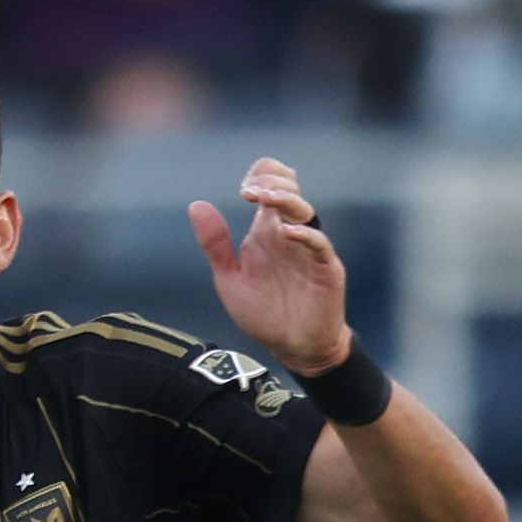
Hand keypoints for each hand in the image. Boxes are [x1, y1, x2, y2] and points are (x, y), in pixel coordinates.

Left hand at [189, 159, 350, 377]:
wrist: (291, 345)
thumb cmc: (263, 312)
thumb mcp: (229, 276)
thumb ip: (215, 243)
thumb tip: (197, 205)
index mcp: (267, 233)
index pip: (272, 187)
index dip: (262, 176)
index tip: (243, 187)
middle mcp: (289, 235)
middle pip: (289, 193)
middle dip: (270, 184)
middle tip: (248, 192)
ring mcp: (308, 250)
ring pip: (304, 212)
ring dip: (284, 200)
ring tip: (263, 199)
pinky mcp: (325, 268)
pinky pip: (319, 244)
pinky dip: (304, 235)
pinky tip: (284, 232)